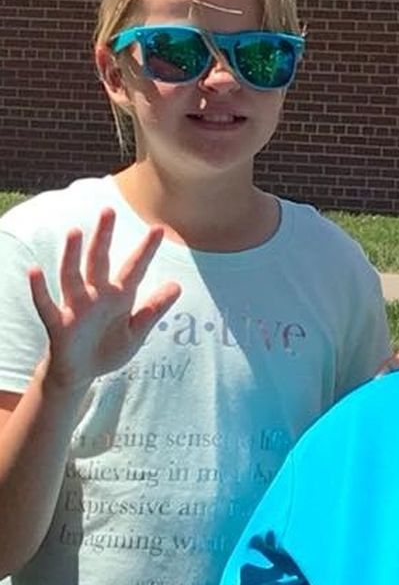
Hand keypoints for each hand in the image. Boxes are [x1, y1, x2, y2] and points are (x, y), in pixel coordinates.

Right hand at [30, 208, 180, 393]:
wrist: (84, 374)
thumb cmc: (110, 349)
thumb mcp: (137, 332)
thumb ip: (154, 310)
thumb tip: (177, 286)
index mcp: (119, 297)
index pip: (134, 268)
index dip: (146, 250)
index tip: (159, 228)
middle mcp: (96, 296)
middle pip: (99, 261)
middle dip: (104, 238)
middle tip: (108, 210)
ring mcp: (76, 308)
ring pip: (72, 276)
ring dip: (72, 255)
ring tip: (75, 231)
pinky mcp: (59, 324)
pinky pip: (47, 305)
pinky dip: (40, 290)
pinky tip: (36, 271)